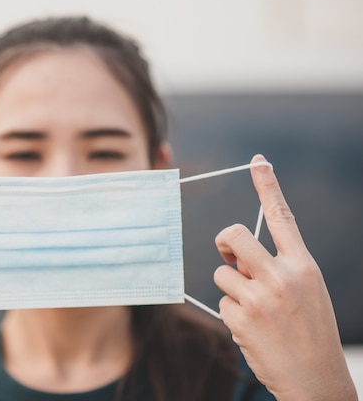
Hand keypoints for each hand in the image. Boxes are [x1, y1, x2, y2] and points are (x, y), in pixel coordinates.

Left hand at [213, 155, 356, 400]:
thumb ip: (277, 266)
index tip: (258, 160)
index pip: (283, 216)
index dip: (268, 186)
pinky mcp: (240, 318)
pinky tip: (254, 330)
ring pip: (222, 273)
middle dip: (225, 242)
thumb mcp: (307, 291)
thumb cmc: (310, 331)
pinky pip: (222, 302)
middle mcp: (282, 276)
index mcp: (304, 265)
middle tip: (230, 257)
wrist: (317, 381)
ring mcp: (259, 297)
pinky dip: (232, 313)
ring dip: (232, 288)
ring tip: (256, 311)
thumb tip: (236, 252)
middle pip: (233, 234)